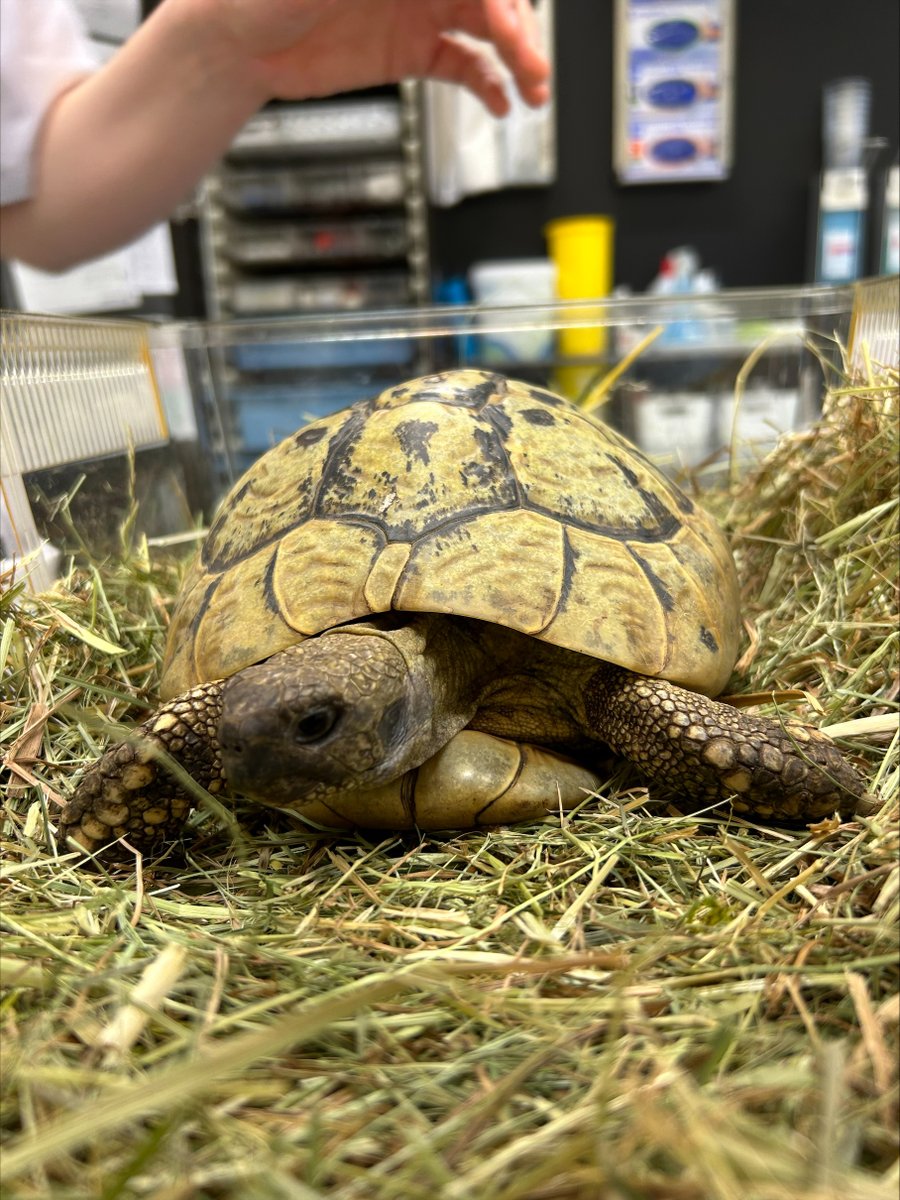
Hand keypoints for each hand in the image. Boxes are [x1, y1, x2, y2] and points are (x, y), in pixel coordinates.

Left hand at [211, 0, 550, 113]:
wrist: (237, 42)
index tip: (511, 16)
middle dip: (518, 27)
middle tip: (529, 60)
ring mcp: (419, 12)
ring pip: (487, 30)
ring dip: (517, 58)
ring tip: (535, 90)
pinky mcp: (411, 52)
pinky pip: (463, 66)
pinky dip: (487, 84)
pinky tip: (503, 102)